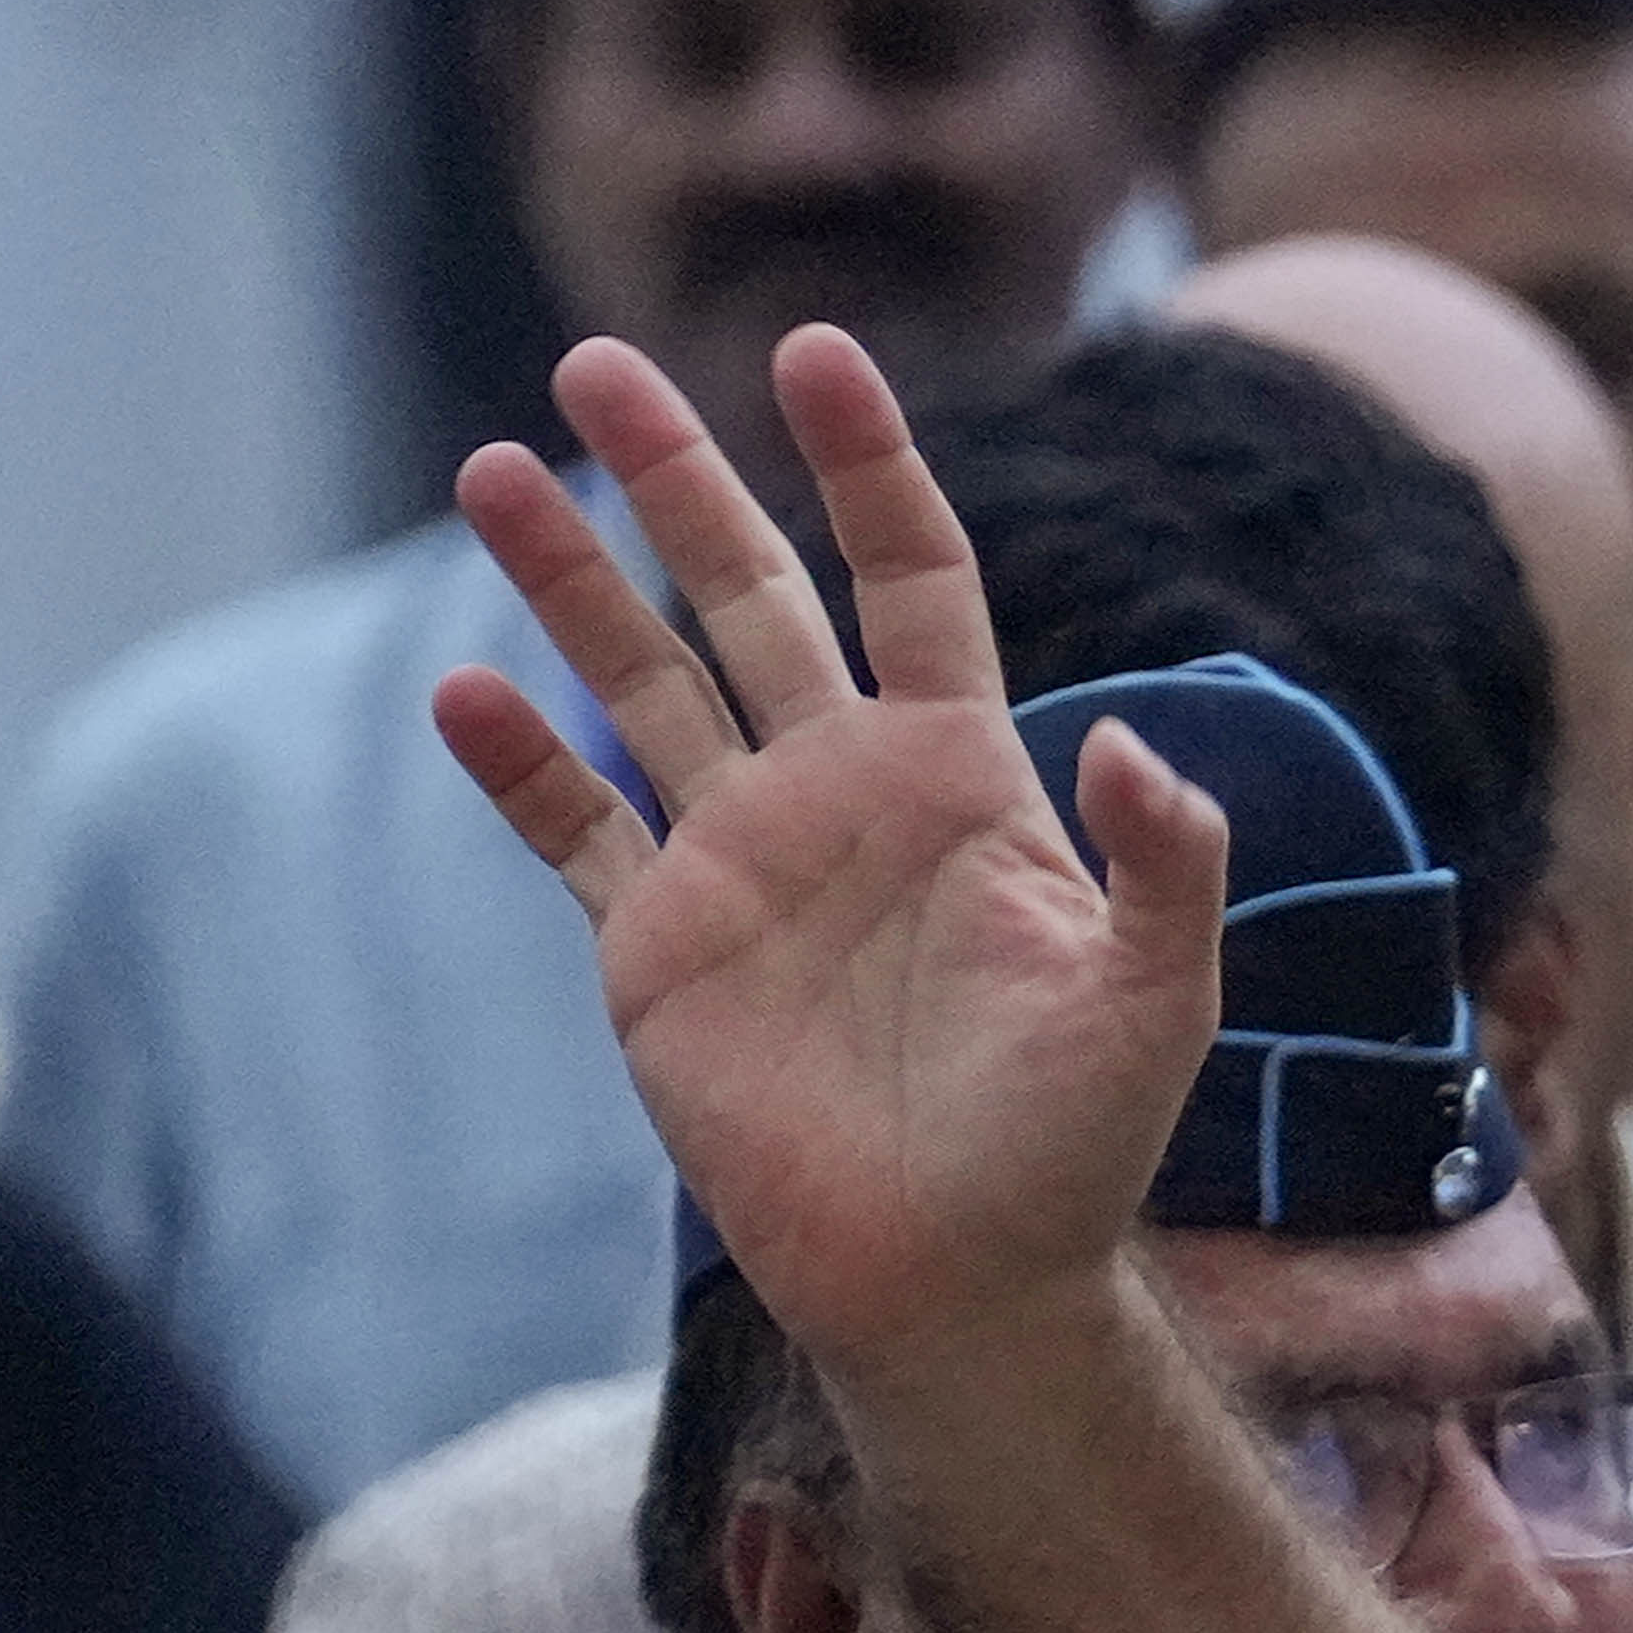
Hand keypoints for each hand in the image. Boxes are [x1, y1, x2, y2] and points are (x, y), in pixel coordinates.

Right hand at [431, 327, 1230, 1385]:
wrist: (967, 1276)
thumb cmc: (1078, 1143)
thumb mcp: (1156, 996)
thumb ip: (1168, 863)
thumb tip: (1143, 744)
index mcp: (961, 776)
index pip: (911, 579)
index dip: (866, 467)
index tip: (818, 356)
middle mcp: (840, 791)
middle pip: (749, 593)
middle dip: (677, 478)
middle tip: (597, 359)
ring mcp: (740, 861)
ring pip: (641, 682)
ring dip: (569, 580)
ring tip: (495, 466)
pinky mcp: (659, 949)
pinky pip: (574, 833)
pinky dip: (518, 766)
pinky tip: (464, 688)